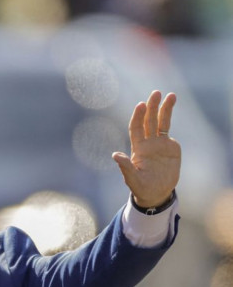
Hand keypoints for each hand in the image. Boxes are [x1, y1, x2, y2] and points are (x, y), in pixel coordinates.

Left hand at [112, 90, 179, 207]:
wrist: (157, 193)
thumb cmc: (142, 188)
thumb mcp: (133, 180)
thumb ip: (125, 168)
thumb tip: (114, 155)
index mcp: (139, 149)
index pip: (137, 129)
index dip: (138, 117)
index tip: (141, 105)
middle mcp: (148, 143)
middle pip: (149, 121)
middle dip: (152, 107)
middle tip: (156, 92)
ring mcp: (160, 144)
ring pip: (161, 122)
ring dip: (165, 108)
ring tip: (171, 95)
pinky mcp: (171, 147)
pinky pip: (168, 130)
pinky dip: (169, 117)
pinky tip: (170, 104)